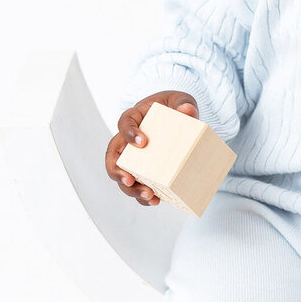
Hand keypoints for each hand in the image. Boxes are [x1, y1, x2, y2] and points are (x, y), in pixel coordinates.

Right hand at [105, 90, 199, 204]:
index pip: (124, 122)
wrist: (180, 117)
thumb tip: (187, 111)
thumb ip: (184, 104)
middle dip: (117, 171)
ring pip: (121, 174)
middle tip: (129, 180)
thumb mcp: (180, 100)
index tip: (142, 142)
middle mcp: (128, 139)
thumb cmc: (174, 106)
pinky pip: (137, 184)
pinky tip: (155, 201)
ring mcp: (134, 156)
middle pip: (113, 156)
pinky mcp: (144, 169)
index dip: (129, 133)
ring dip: (130, 189)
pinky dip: (143, 195)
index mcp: (134, 117)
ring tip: (147, 196)